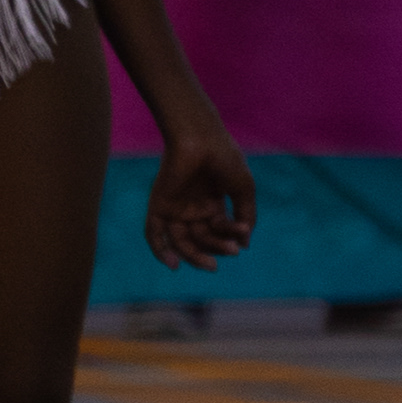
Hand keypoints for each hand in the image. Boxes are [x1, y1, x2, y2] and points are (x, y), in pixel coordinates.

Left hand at [144, 114, 256, 270]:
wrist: (200, 137)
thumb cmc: (224, 158)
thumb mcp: (243, 189)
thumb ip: (246, 215)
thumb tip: (246, 244)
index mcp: (212, 204)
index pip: (220, 229)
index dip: (232, 235)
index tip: (243, 234)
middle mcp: (192, 208)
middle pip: (202, 239)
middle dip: (217, 247)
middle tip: (230, 252)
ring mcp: (174, 208)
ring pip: (182, 241)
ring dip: (195, 255)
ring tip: (211, 264)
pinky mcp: (158, 205)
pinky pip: (155, 234)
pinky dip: (161, 251)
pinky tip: (174, 265)